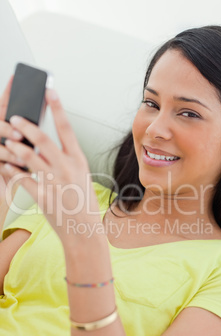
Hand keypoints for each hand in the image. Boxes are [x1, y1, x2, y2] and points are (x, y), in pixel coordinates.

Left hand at [1, 89, 101, 243]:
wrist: (84, 230)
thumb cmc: (83, 204)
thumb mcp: (82, 177)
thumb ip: (66, 161)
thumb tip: (48, 149)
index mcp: (78, 160)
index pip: (67, 128)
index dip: (58, 108)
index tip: (50, 92)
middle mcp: (67, 168)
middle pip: (42, 139)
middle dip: (25, 125)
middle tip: (13, 118)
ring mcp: (54, 182)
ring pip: (28, 157)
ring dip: (14, 146)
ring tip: (6, 140)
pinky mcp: (42, 196)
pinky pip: (22, 178)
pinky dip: (12, 170)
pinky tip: (7, 166)